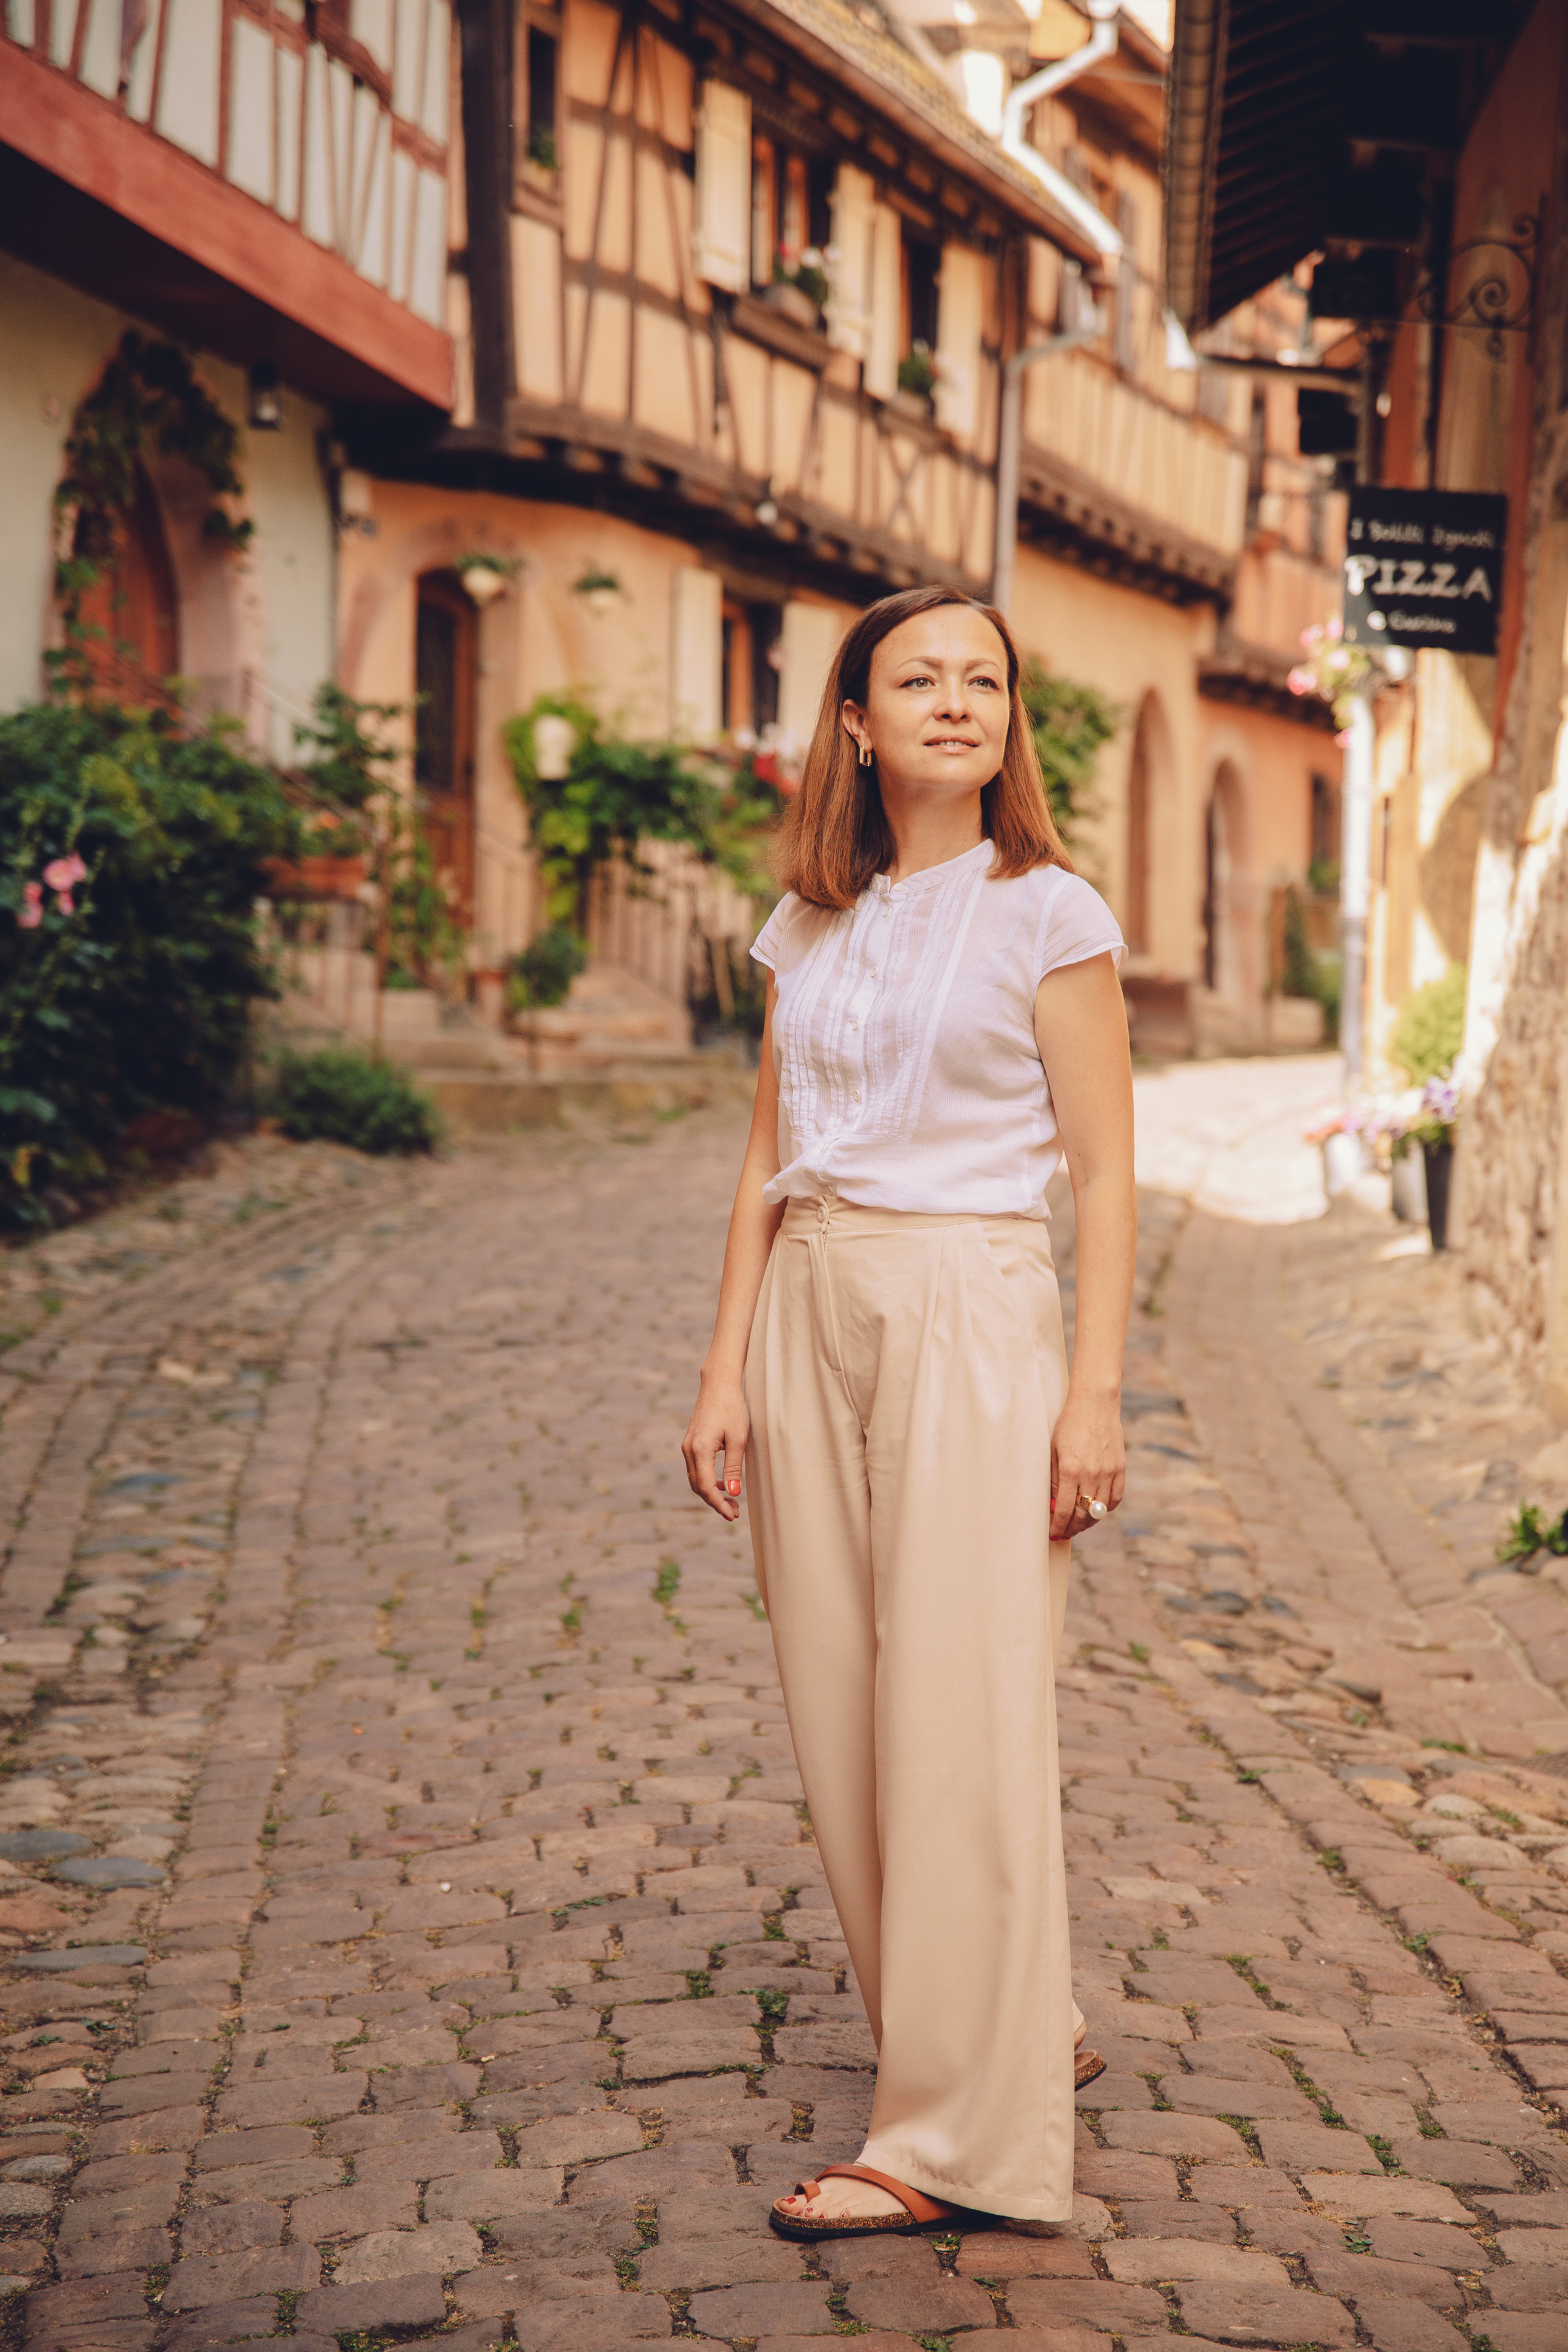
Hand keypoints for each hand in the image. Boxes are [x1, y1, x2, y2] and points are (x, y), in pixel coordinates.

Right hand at [683, 1373, 749, 1521]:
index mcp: (700, 1450)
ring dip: (711, 1492)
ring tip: (730, 1500)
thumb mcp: (738, 1439)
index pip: (706, 1487)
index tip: (732, 1514)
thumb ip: (734, 1467)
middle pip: (698, 1487)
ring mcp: (687, 1446)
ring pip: (695, 1479)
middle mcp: (689, 1450)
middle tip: (734, 1512)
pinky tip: (723, 1482)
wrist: (718, 1384)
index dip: (718, 1504)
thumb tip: (733, 1492)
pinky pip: (696, 1469)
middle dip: (715, 1502)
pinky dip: (707, 1480)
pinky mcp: (691, 1442)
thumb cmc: (732, 1407)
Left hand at [1050, 1387, 1125, 1541]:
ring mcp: (1109, 1472)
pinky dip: (1106, 1509)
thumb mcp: (1054, 1451)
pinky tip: (1096, 1510)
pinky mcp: (1120, 1468)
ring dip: (1087, 1522)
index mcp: (1070, 1470)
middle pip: (1082, 1514)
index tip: (1053, 1533)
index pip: (1064, 1510)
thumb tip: (1053, 1506)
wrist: (1094, 1403)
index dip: (1058, 1526)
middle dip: (1071, 1528)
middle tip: (1063, 1533)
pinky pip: (1115, 1499)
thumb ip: (1054, 1481)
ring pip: (1100, 1510)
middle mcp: (1091, 1474)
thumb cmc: (1068, 1425)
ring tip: (1078, 1525)